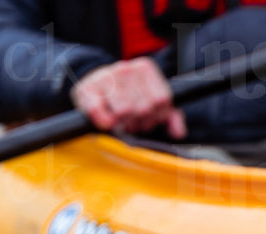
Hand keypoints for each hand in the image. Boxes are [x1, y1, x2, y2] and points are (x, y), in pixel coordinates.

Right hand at [71, 59, 186, 138]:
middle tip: (132, 121)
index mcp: (145, 68)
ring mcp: (105, 76)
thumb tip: (178, 132)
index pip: (161, 100)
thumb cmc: (127, 97)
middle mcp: (126, 68)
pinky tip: (107, 122)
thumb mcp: (152, 102)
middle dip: (139, 121)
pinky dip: (104, 121)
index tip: (148, 116)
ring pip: (124, 111)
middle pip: (144, 108)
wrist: (94, 87)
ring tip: (120, 121)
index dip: (157, 115)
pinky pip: (99, 110)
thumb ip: (171, 116)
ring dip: (123, 123)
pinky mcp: (87, 89)